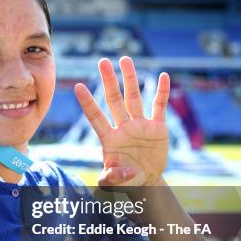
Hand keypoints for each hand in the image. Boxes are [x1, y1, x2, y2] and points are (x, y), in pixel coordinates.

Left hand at [74, 57, 169, 186]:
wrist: (145, 180)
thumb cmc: (125, 180)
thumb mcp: (115, 182)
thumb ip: (111, 178)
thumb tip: (112, 176)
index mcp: (109, 138)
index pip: (96, 117)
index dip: (88, 103)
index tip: (77, 87)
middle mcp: (123, 127)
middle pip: (114, 99)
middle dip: (109, 81)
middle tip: (102, 61)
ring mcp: (140, 124)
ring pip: (134, 97)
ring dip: (131, 78)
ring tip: (125, 59)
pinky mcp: (157, 127)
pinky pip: (159, 106)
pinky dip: (162, 92)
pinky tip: (162, 76)